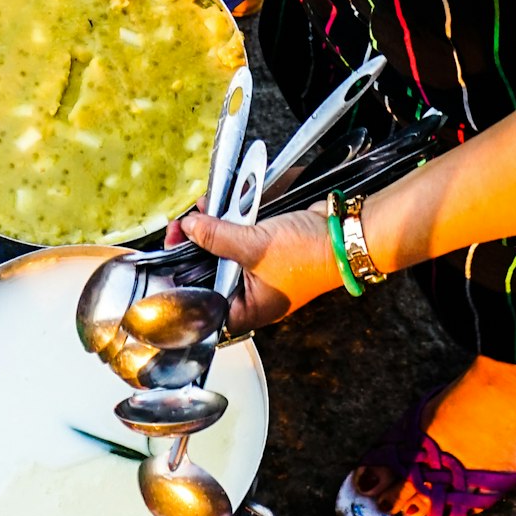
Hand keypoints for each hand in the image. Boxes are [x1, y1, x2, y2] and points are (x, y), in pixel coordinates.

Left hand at [168, 206, 342, 333]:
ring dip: (209, 231)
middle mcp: (251, 292)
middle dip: (194, 248)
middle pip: (209, 273)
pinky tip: (217, 206)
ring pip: (222, 252)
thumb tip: (190, 228)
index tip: (170, 256)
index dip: (182, 280)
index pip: (203, 302)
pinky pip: (240, 236)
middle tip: (180, 229)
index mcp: (248, 308)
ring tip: (198, 212)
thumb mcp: (254, 246)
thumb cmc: (310, 255)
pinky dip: (229, 221)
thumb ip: (217, 237)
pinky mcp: (267, 246)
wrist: (346, 230)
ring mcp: (259, 268)